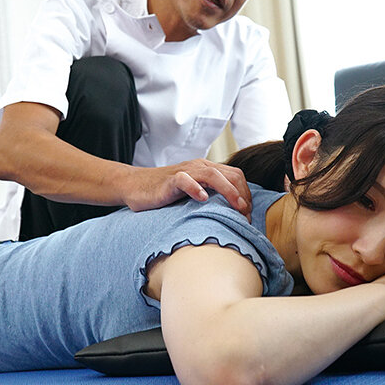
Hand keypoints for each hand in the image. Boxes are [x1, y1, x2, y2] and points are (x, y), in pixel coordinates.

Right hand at [120, 159, 252, 220]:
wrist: (135, 186)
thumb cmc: (165, 194)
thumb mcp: (192, 194)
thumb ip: (211, 199)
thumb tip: (233, 217)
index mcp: (207, 169)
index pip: (237, 176)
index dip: (247, 195)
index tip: (248, 215)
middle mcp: (199, 167)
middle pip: (230, 174)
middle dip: (242, 195)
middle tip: (245, 216)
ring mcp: (185, 172)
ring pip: (213, 174)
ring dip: (228, 191)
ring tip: (236, 207)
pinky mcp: (170, 180)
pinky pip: (185, 179)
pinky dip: (196, 188)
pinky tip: (202, 199)